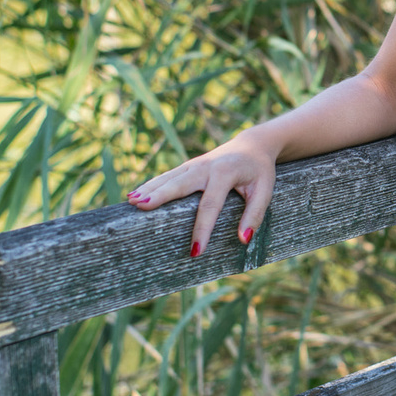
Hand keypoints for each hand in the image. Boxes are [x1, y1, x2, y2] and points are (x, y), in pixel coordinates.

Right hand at [125, 132, 278, 257]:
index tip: (195, 251)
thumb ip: (255, 214)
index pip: (211, 205)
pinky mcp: (189, 166)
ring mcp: (195, 164)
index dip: (203, 229)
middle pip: (180, 184)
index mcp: (226, 173)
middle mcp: (206, 167)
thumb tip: (243, 239)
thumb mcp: (265, 191)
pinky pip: (167, 176)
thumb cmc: (259, 171)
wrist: (253, 145)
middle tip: (141, 207)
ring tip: (130, 201)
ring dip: (149, 188)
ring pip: (169, 177)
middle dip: (160, 195)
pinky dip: (151, 184)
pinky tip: (134, 194)